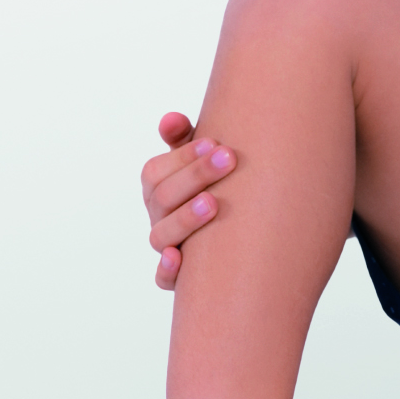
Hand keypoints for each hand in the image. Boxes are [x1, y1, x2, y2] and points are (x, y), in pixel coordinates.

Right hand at [141, 112, 236, 289]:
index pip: (156, 172)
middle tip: (229, 158)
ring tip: (212, 202)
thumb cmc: (218, 185)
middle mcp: (159, 216)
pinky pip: (163, 279)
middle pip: (163, 198)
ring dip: (185, 218)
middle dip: (195, 176)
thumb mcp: (202, 159)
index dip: (183, 157)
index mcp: (158, 187)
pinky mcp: (179, 276)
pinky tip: (178, 257)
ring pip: (161, 236)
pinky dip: (167, 271)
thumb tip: (171, 120)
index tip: (214, 142)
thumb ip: (184, 138)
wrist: (243, 231)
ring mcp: (166, 245)